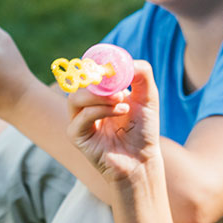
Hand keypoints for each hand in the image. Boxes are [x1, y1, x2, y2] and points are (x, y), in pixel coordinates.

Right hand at [66, 60, 161, 183]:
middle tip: (120, 87)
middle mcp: (86, 105)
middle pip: (78, 83)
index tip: (113, 65)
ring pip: (75, 98)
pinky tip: (120, 112)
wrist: (142, 159)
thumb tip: (126, 62)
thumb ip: (141, 74)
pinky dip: (100, 111)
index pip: (89, 73)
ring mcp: (79, 120)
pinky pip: (81, 117)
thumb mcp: (148, 97)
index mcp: (99, 94)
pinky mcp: (77, 136)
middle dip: (99, 81)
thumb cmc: (143, 130)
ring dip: (99, 96)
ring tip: (122, 101)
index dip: (98, 66)